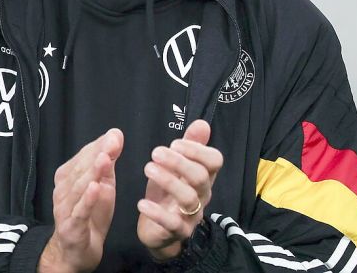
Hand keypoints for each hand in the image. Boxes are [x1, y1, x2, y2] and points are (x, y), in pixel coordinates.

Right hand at [38, 129, 122, 272]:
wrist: (79, 250)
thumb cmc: (91, 213)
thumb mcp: (104, 184)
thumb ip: (108, 162)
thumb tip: (115, 135)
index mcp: (69, 176)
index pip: (84, 156)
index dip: (99, 145)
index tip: (115, 135)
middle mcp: (63, 190)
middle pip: (80, 169)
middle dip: (97, 154)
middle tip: (113, 142)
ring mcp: (65, 208)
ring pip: (79, 188)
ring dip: (91, 172)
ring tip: (104, 159)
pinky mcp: (71, 227)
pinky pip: (79, 212)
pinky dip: (87, 200)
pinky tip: (95, 188)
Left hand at [137, 120, 223, 260]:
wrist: (160, 232)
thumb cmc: (168, 194)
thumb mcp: (176, 168)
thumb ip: (189, 146)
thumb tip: (202, 124)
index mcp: (204, 177)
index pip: (214, 161)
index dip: (197, 150)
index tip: (174, 143)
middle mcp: (202, 195)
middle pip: (201, 177)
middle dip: (179, 162)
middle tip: (156, 152)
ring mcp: (192, 215)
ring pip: (188, 198)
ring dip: (168, 181)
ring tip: (147, 169)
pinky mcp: (178, 232)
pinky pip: (171, 223)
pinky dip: (157, 213)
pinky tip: (142, 203)